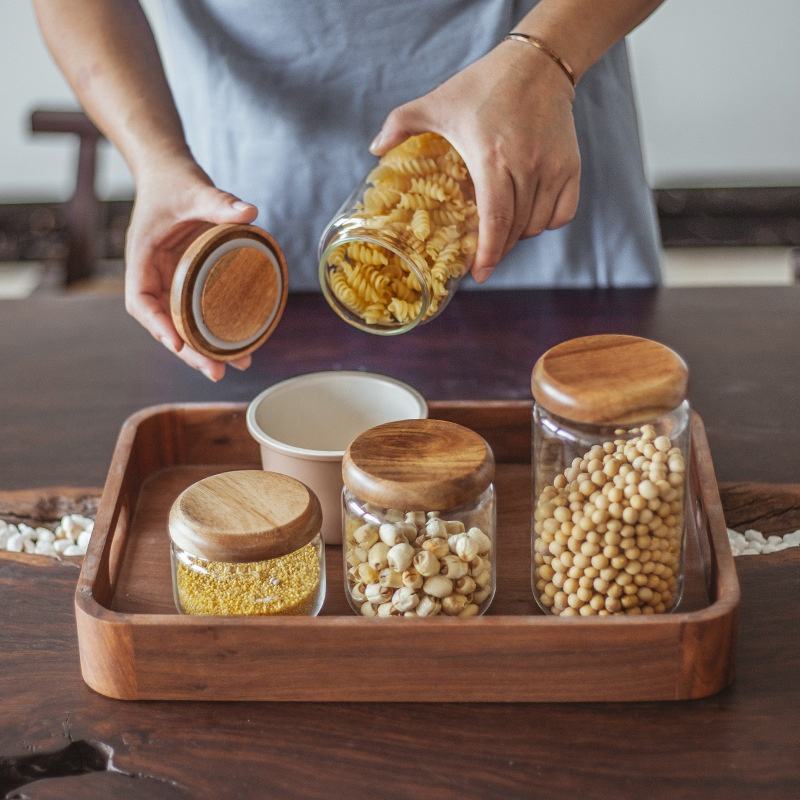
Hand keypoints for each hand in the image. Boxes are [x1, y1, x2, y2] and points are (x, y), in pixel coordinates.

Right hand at [125, 158, 258, 380]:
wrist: (171, 173)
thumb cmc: (174, 181)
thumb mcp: (194, 189)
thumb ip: (218, 201)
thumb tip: (249, 212)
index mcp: (142, 259)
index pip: (141, 301)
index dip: (157, 325)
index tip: (176, 343)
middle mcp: (154, 276)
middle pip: (165, 324)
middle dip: (189, 351)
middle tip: (217, 372)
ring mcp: (171, 282)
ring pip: (183, 324)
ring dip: (205, 348)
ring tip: (235, 366)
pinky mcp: (188, 281)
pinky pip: (198, 311)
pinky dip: (215, 329)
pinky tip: (240, 345)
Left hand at [370, 42, 580, 282]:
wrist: (537, 63)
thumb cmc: (484, 85)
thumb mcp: (437, 102)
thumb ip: (401, 124)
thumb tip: (373, 150)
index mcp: (492, 160)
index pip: (494, 223)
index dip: (487, 255)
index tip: (478, 274)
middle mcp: (526, 168)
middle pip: (515, 230)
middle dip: (497, 248)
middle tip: (482, 254)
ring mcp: (553, 169)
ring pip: (537, 225)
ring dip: (518, 235)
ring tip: (502, 228)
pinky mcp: (571, 167)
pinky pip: (562, 214)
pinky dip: (546, 222)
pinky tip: (529, 214)